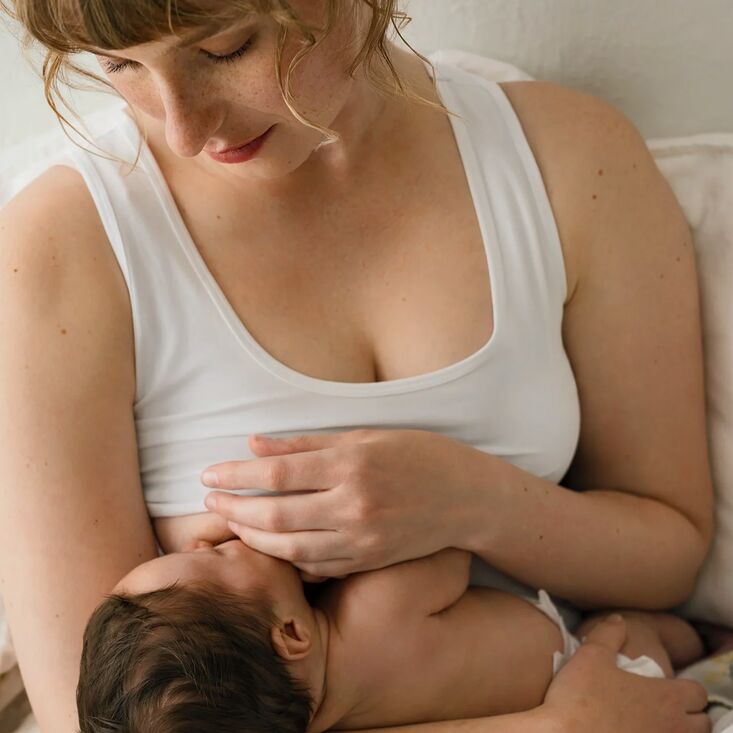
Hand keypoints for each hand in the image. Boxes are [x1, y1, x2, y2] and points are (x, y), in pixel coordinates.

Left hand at [201, 428, 484, 576]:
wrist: (467, 498)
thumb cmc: (418, 455)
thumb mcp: (365, 436)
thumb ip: (308, 443)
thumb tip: (255, 442)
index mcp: (352, 466)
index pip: (277, 472)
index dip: (236, 474)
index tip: (208, 473)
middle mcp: (354, 506)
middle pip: (275, 515)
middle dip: (233, 509)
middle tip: (209, 501)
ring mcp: (361, 540)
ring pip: (289, 548)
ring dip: (251, 537)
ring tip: (230, 523)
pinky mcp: (368, 561)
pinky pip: (315, 566)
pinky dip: (286, 557)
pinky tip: (268, 545)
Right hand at [543, 615, 709, 732]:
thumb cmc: (579, 698)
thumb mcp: (590, 655)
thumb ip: (608, 633)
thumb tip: (618, 620)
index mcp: (665, 697)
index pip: (697, 693)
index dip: (686, 687)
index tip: (669, 684)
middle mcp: (672, 727)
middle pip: (701, 723)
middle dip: (689, 713)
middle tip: (664, 705)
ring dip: (676, 729)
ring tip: (652, 721)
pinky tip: (635, 732)